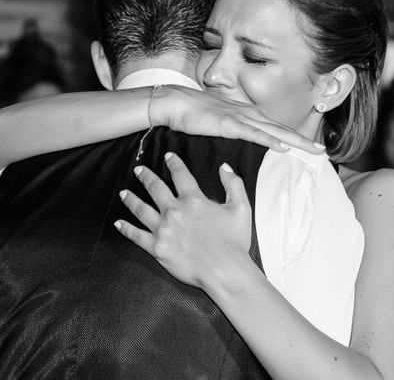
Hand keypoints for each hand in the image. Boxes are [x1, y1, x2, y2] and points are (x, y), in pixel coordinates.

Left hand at [115, 152, 251, 289]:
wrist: (224, 270)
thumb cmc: (234, 241)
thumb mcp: (241, 207)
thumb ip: (233, 183)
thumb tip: (224, 167)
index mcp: (194, 200)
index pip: (180, 175)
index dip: (173, 163)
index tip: (168, 156)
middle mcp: (174, 211)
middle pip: (155, 188)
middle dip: (146, 177)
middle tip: (139, 170)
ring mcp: (163, 230)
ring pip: (141, 209)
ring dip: (131, 199)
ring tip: (124, 193)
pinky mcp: (156, 248)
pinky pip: (136, 235)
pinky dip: (126, 228)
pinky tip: (118, 223)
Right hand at [150, 86, 324, 154]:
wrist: (175, 102)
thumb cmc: (195, 114)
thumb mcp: (221, 123)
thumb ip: (235, 130)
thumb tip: (245, 141)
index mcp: (249, 115)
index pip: (278, 129)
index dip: (296, 139)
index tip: (311, 148)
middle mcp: (250, 114)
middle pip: (283, 130)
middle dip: (304, 141)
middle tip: (322, 151)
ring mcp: (241, 118)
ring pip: (274, 132)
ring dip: (296, 141)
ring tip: (313, 150)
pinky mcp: (229, 124)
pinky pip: (253, 134)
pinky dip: (270, 140)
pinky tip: (283, 147)